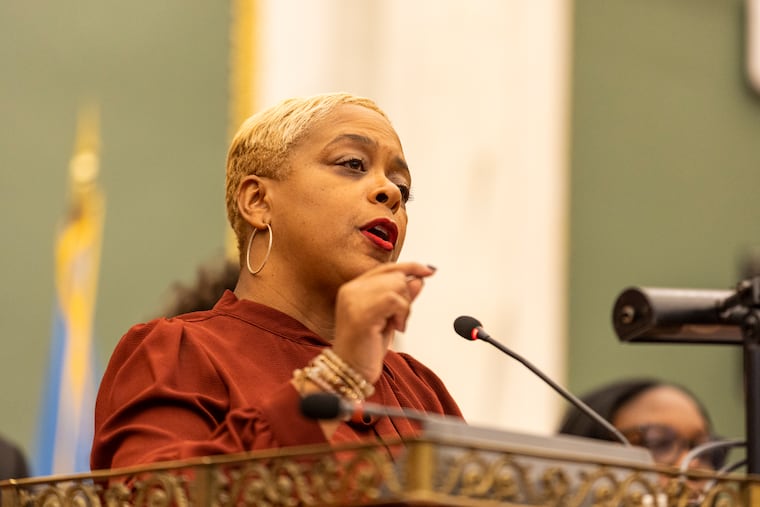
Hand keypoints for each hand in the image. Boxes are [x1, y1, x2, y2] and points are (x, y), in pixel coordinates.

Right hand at [331, 262, 435, 383]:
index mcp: (354, 288)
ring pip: (397, 285)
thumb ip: (401, 298)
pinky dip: (403, 314)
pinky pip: (395, 300)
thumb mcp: (389, 318)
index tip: (428, 271)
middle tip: (400, 318)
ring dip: (405, 308)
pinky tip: (396, 327)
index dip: (410, 267)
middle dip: (407, 297)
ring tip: (395, 324)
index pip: (386, 268)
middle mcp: (352, 290)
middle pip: (395, 276)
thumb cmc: (365, 349)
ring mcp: (354, 299)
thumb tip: (418, 280)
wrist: (350, 371)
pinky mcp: (362, 312)